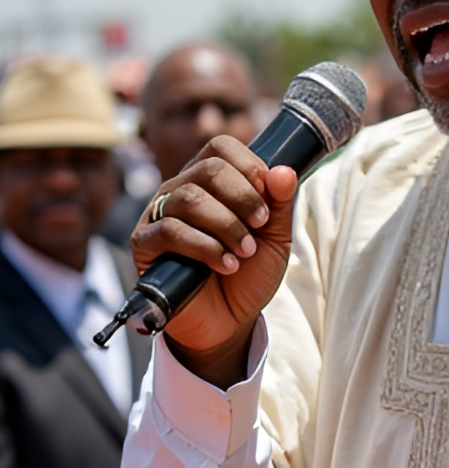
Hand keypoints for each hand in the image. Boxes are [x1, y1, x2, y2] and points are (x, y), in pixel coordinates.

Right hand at [130, 136, 297, 386]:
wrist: (228, 320)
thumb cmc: (249, 273)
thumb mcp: (275, 238)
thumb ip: (281, 204)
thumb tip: (284, 170)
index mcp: (210, 180)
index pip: (221, 147)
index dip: (249, 167)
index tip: (268, 202)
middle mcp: (181, 190)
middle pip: (208, 168)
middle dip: (243, 198)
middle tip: (260, 227)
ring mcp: (159, 214)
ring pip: (190, 199)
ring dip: (227, 226)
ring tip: (245, 252)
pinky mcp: (144, 244)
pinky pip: (170, 231)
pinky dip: (206, 248)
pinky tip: (226, 265)